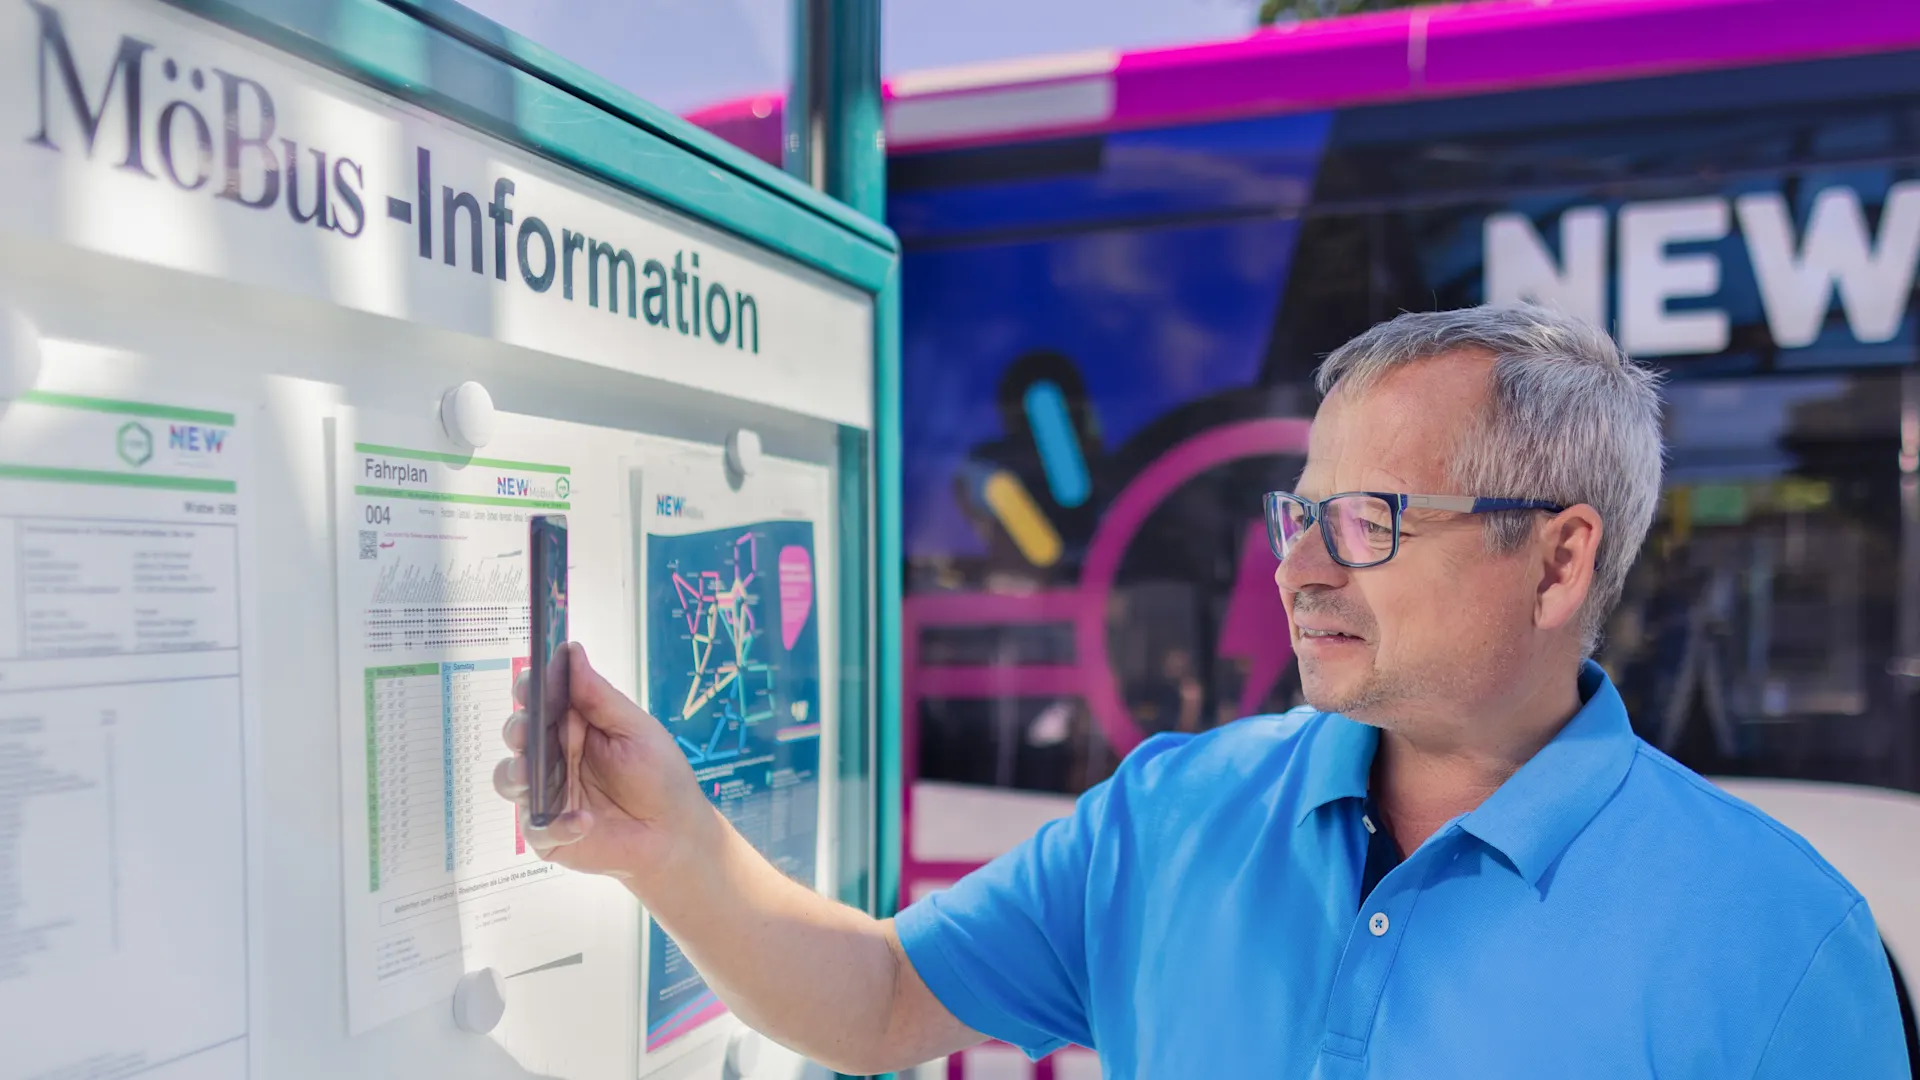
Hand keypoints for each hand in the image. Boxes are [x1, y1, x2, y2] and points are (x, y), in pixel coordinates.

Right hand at [494, 643, 713, 883]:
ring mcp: (546, 795)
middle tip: (526, 730)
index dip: (530, 690)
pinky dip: (557, 826)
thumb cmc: (658, 776)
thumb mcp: (634, 730)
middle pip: (518, 736)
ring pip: (509, 779)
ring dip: (515, 774)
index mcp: (571, 728)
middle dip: (517, 729)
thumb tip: (571, 652)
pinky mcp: (549, 834)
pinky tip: (584, 821)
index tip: (532, 683)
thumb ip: (599, 697)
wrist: (674, 832)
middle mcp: (552, 758)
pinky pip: (536, 828)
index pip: (538, 701)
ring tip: (531, 775)